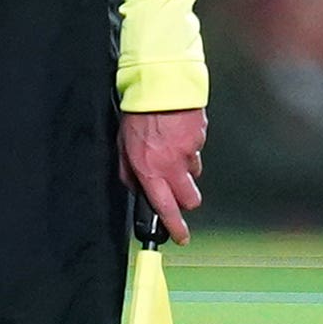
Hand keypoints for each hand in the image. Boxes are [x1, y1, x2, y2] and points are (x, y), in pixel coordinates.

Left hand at [120, 106, 206, 239]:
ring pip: (194, 172)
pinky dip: (189, 146)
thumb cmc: (138, 113)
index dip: (175, 227)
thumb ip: (128, 170)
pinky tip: (177, 132)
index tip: (180, 237)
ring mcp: (190, 153)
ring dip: (185, 168)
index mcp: (151, 170)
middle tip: (177, 190)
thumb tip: (134, 186)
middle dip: (186, 200)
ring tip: (171, 148)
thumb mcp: (122, 146)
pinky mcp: (200, 138)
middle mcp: (173, 166)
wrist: (160, 86)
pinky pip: (197, 149)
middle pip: (190, 199)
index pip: (165, 208)